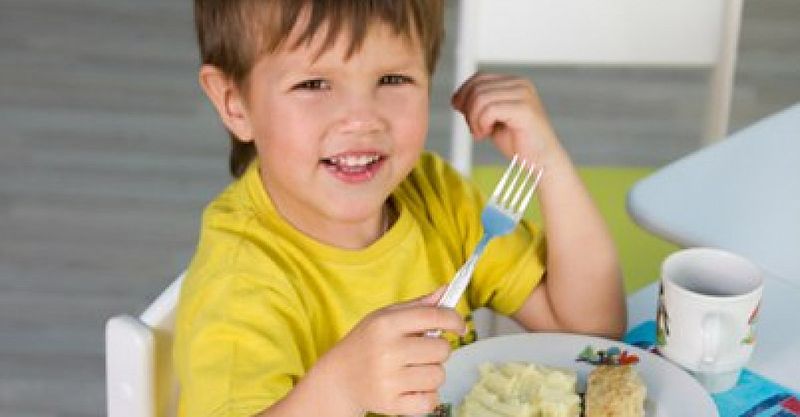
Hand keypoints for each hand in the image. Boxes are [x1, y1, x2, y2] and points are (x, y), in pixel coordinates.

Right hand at [312, 288, 465, 415]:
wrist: (339, 378)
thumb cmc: (367, 343)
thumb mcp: (385, 317)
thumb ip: (418, 306)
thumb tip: (446, 291)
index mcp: (386, 324)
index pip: (435, 316)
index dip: (455, 320)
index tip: (458, 327)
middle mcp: (386, 351)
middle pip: (442, 350)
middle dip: (438, 351)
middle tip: (421, 353)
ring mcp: (388, 380)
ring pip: (438, 376)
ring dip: (432, 374)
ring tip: (413, 371)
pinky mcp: (391, 404)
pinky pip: (431, 402)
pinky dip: (426, 397)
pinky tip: (412, 389)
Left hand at [451, 73, 561, 163]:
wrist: (541, 161)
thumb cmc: (518, 142)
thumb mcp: (492, 119)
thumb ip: (478, 106)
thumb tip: (456, 98)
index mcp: (514, 82)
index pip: (479, 77)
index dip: (463, 93)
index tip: (460, 112)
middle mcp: (520, 83)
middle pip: (477, 87)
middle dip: (468, 109)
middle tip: (474, 129)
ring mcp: (523, 94)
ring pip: (481, 98)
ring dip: (473, 119)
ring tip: (480, 133)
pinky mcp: (524, 109)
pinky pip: (490, 110)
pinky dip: (481, 123)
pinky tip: (486, 134)